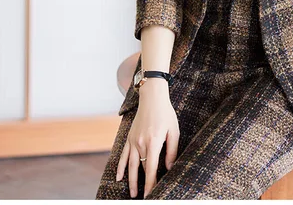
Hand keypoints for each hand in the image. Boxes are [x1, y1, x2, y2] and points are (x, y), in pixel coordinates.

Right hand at [115, 79, 179, 197]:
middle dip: (142, 184)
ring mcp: (133, 140)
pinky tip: (119, 177)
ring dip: (131, 180)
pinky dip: (120, 167)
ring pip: (131, 165)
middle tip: (144, 197)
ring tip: (132, 193)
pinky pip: (123, 155)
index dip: (150, 184)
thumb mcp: (174, 131)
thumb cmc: (166, 113)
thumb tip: (169, 167)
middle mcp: (141, 143)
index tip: (150, 195)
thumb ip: (172, 150)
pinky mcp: (129, 137)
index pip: (151, 169)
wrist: (152, 97)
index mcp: (153, 142)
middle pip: (141, 169)